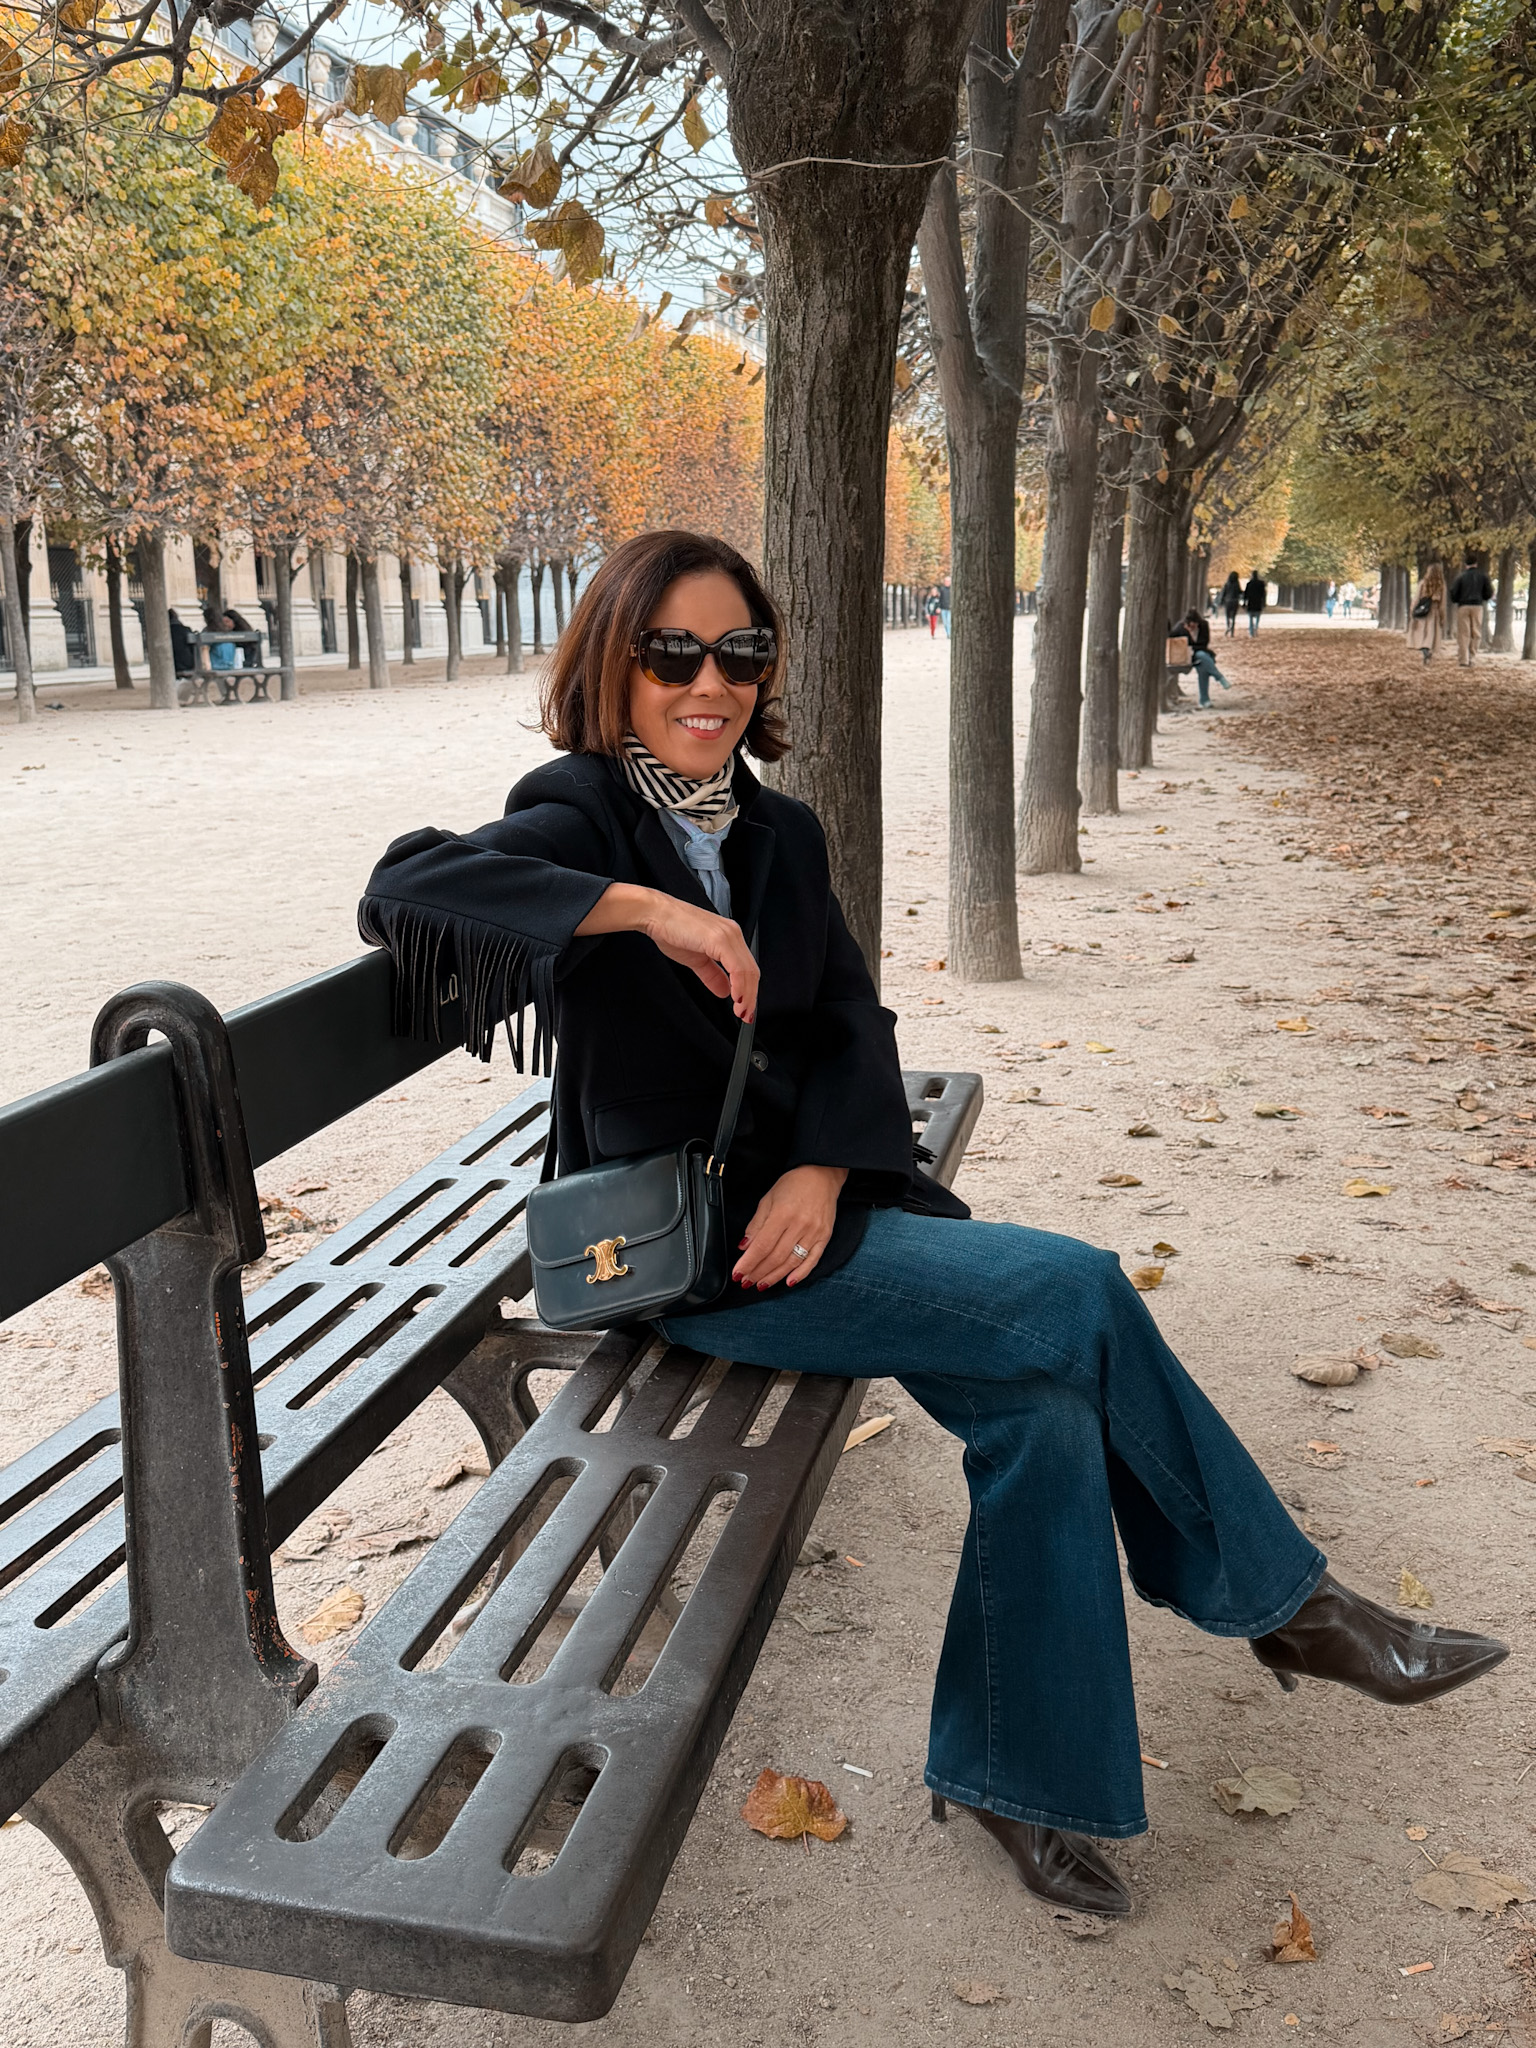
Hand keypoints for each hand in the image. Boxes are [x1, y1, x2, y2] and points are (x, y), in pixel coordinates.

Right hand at [640, 894, 758, 1021]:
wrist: (655, 914)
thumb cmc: (671, 929)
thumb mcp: (696, 959)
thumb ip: (712, 975)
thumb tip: (724, 991)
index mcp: (729, 937)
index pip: (747, 968)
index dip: (749, 991)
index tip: (745, 1009)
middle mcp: (732, 934)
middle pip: (752, 971)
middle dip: (751, 997)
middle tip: (746, 1016)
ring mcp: (728, 935)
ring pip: (748, 970)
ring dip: (747, 995)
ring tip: (741, 1012)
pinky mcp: (719, 939)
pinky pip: (736, 966)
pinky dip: (739, 985)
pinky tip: (735, 998)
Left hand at [733, 1165, 847, 1290]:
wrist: (822, 1175)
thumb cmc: (793, 1184)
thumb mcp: (768, 1199)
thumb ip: (756, 1225)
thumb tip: (744, 1247)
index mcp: (782, 1214)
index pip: (762, 1246)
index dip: (748, 1263)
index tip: (738, 1273)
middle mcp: (799, 1225)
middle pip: (775, 1257)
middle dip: (758, 1272)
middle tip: (746, 1281)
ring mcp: (814, 1233)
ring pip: (791, 1262)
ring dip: (775, 1276)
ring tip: (761, 1284)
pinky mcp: (825, 1237)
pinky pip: (812, 1261)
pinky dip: (800, 1274)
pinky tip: (789, 1282)